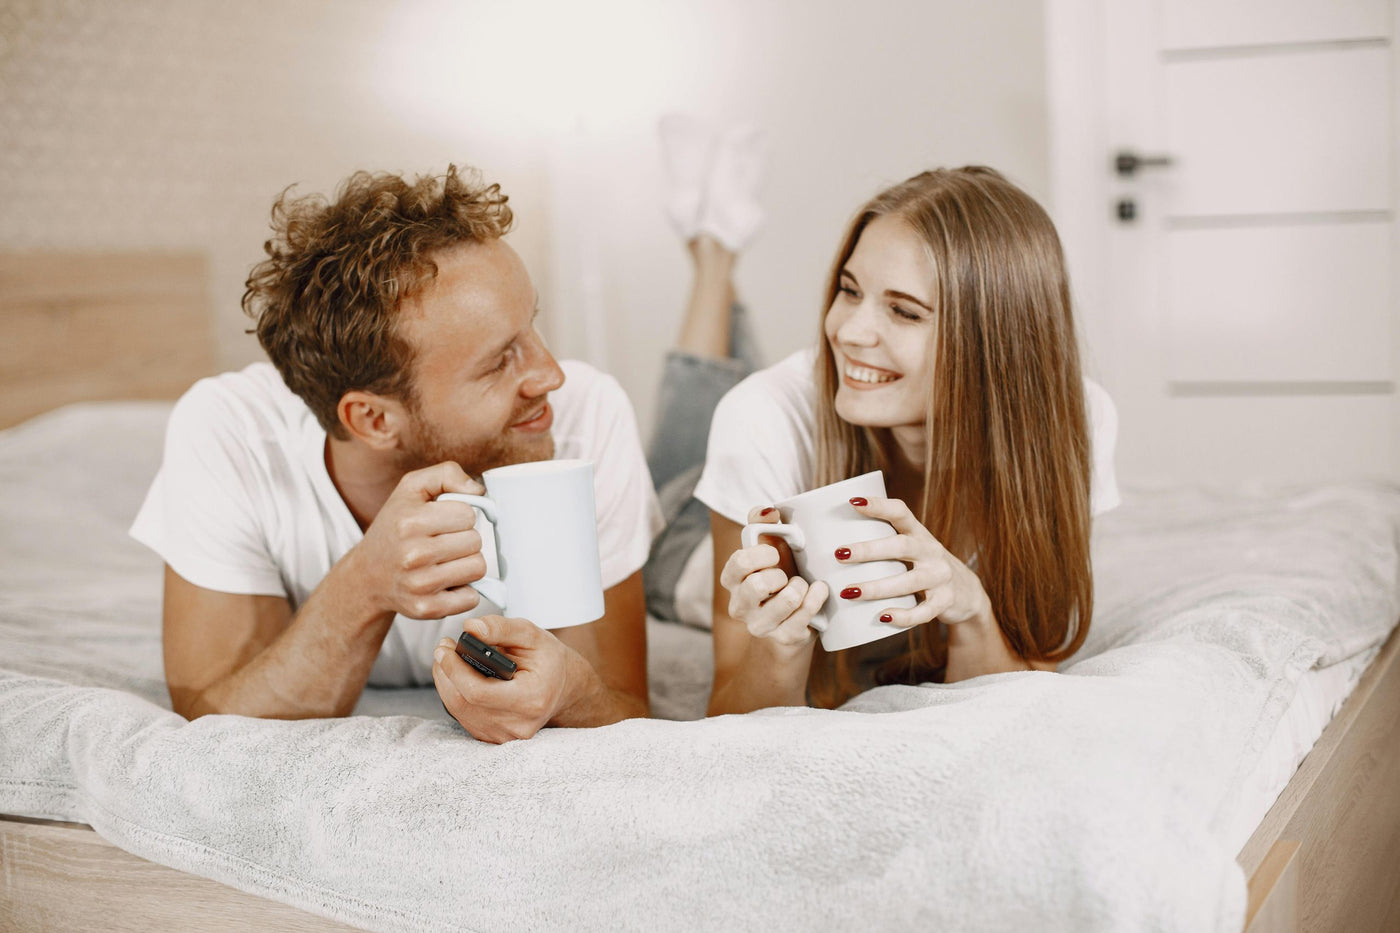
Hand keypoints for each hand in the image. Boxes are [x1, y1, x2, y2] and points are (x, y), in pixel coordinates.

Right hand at [353, 462, 486, 619]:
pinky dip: (464, 589)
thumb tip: (478, 490)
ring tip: (446, 560)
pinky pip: (472, 597)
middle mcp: (413, 555)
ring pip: (478, 568)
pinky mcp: (427, 609)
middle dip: (465, 538)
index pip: (468, 514)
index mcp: (410, 522)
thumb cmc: (395, 527)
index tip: (445, 520)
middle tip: (444, 541)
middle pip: (475, 542)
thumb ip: (446, 474)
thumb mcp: (411, 488)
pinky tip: (445, 581)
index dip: (461, 515)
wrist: (367, 575)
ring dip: (467, 563)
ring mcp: (420, 585)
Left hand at [432, 615, 585, 742]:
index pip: (478, 692)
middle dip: (446, 674)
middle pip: (463, 703)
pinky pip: (464, 718)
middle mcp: (518, 725)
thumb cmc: (548, 660)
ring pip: (460, 712)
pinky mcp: (495, 738)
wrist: (563, 686)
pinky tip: (457, 678)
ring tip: (448, 660)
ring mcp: (505, 736)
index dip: (455, 670)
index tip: (444, 648)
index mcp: (531, 700)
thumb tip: (471, 628)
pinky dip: (455, 696)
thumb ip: (501, 628)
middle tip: (442, 649)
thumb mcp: (531, 635)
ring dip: (446, 684)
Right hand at [717, 506, 829, 648]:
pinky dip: (815, 599)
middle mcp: (740, 606)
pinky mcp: (784, 638)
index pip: (738, 563)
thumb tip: (769, 511)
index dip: (761, 555)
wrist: (795, 617)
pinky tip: (818, 591)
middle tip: (786, 575)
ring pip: (785, 602)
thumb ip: (762, 523)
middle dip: (778, 575)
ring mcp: (761, 626)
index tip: (775, 555)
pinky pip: (803, 617)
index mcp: (732, 580)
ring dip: (799, 587)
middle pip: (756, 585)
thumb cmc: (781, 574)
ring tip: (802, 584)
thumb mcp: (770, 546)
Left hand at [839, 496, 992, 630]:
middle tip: (840, 553)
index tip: (853, 502)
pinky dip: (903, 615)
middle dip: (869, 550)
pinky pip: (923, 611)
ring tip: (849, 591)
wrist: (966, 593)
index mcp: (918, 533)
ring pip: (908, 581)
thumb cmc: (921, 567)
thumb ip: (883, 544)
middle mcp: (931, 551)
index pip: (900, 512)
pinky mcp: (945, 601)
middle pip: (900, 546)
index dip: (879, 505)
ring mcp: (940, 576)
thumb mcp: (910, 549)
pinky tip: (882, 616)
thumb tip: (827, 544)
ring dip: (877, 586)